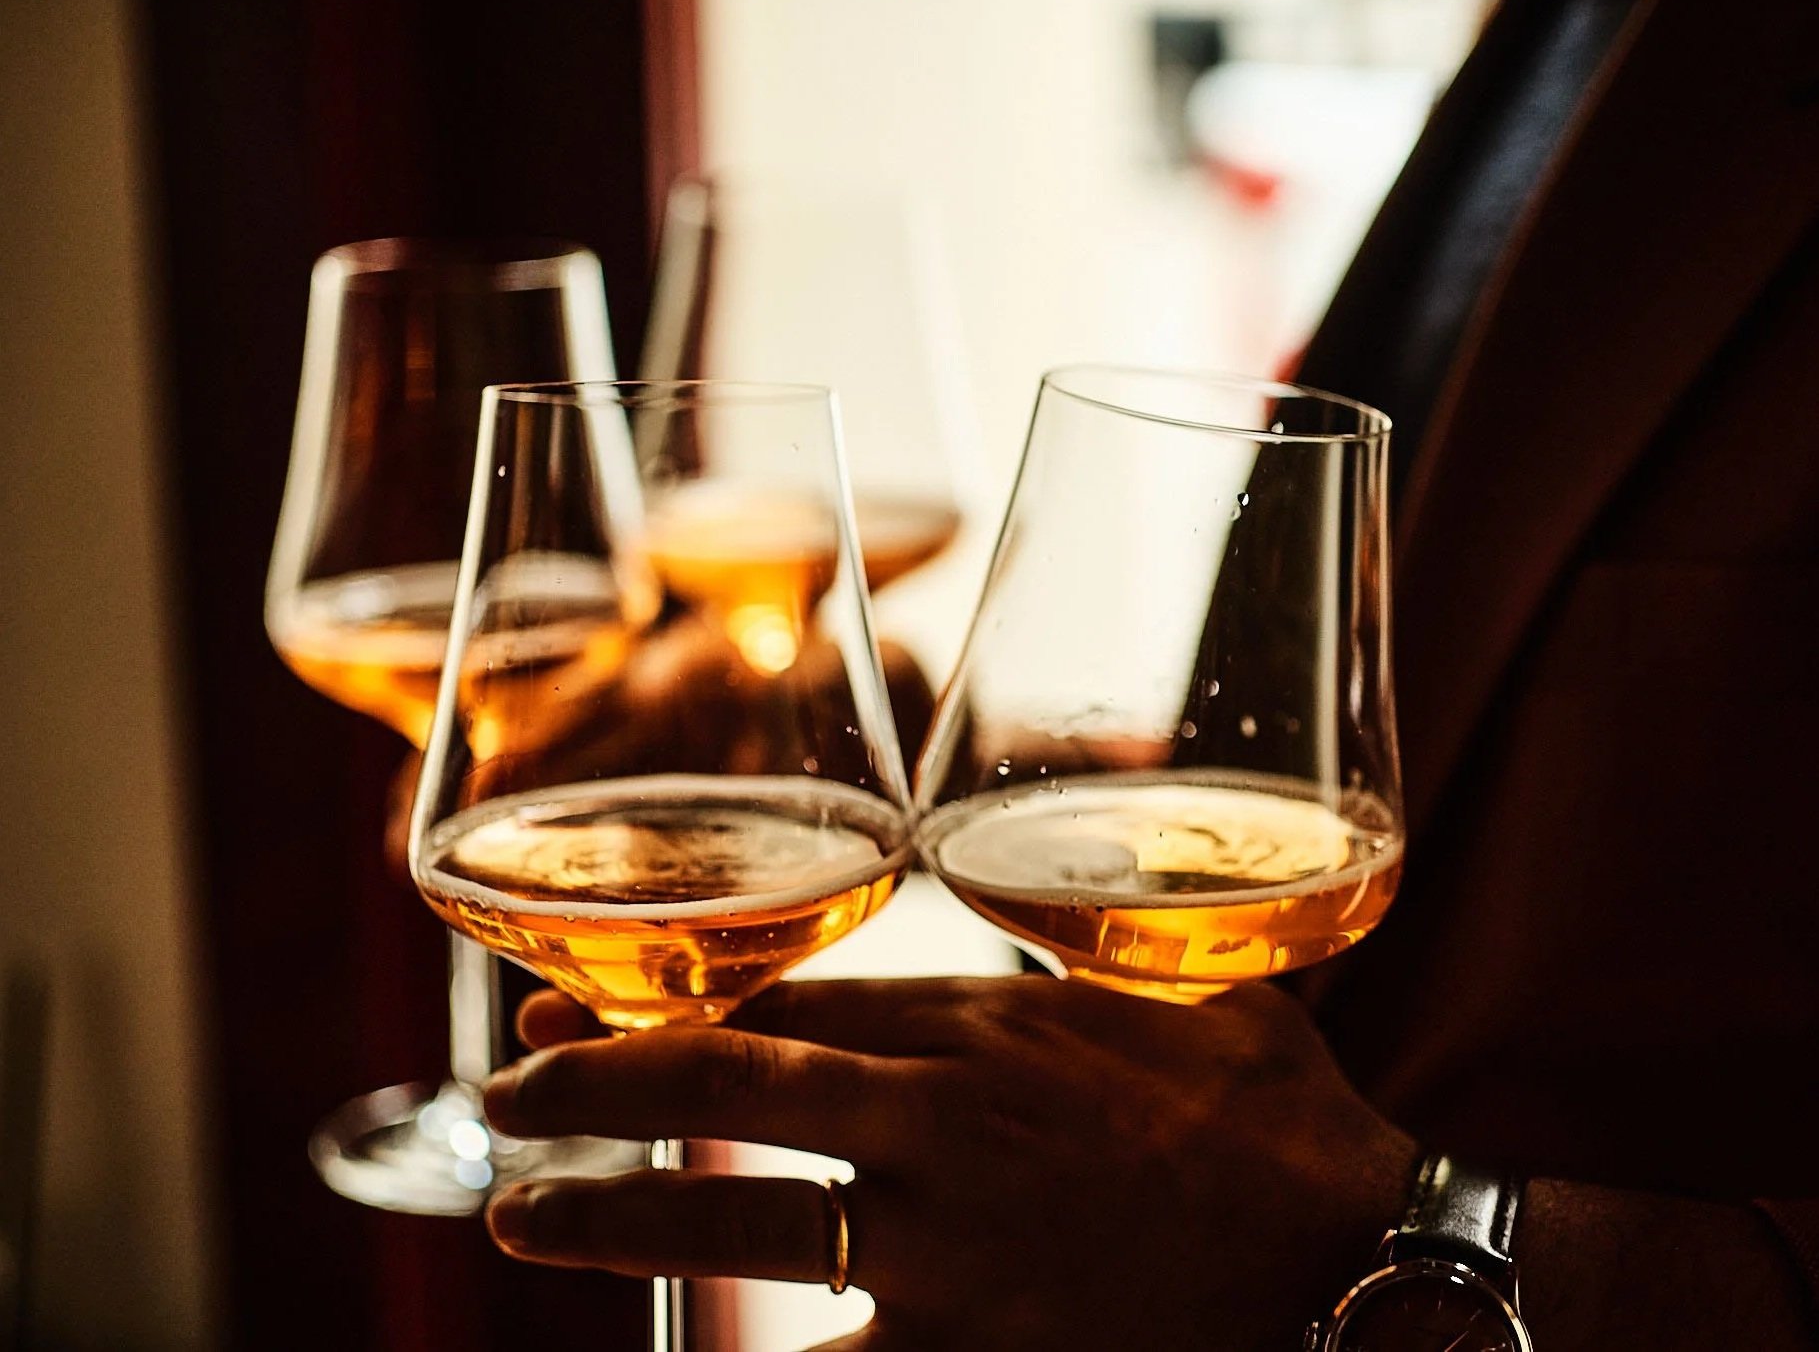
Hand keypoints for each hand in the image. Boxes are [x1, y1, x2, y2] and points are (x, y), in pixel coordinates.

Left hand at [482, 977, 1417, 1350]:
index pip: (793, 1003)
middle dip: (600, 1085)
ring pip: (740, 1228)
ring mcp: (945, 1248)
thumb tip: (1035, 941)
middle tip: (507, 1093)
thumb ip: (1082, 969)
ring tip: (519, 1219)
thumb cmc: (1285, 1120)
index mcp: (988, 1029)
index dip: (677, 1004)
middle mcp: (945, 1125)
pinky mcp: (967, 1348)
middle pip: (731, 1091)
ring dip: (612, 1222)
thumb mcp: (1183, 1001)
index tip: (595, 1004)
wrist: (1360, 1259)